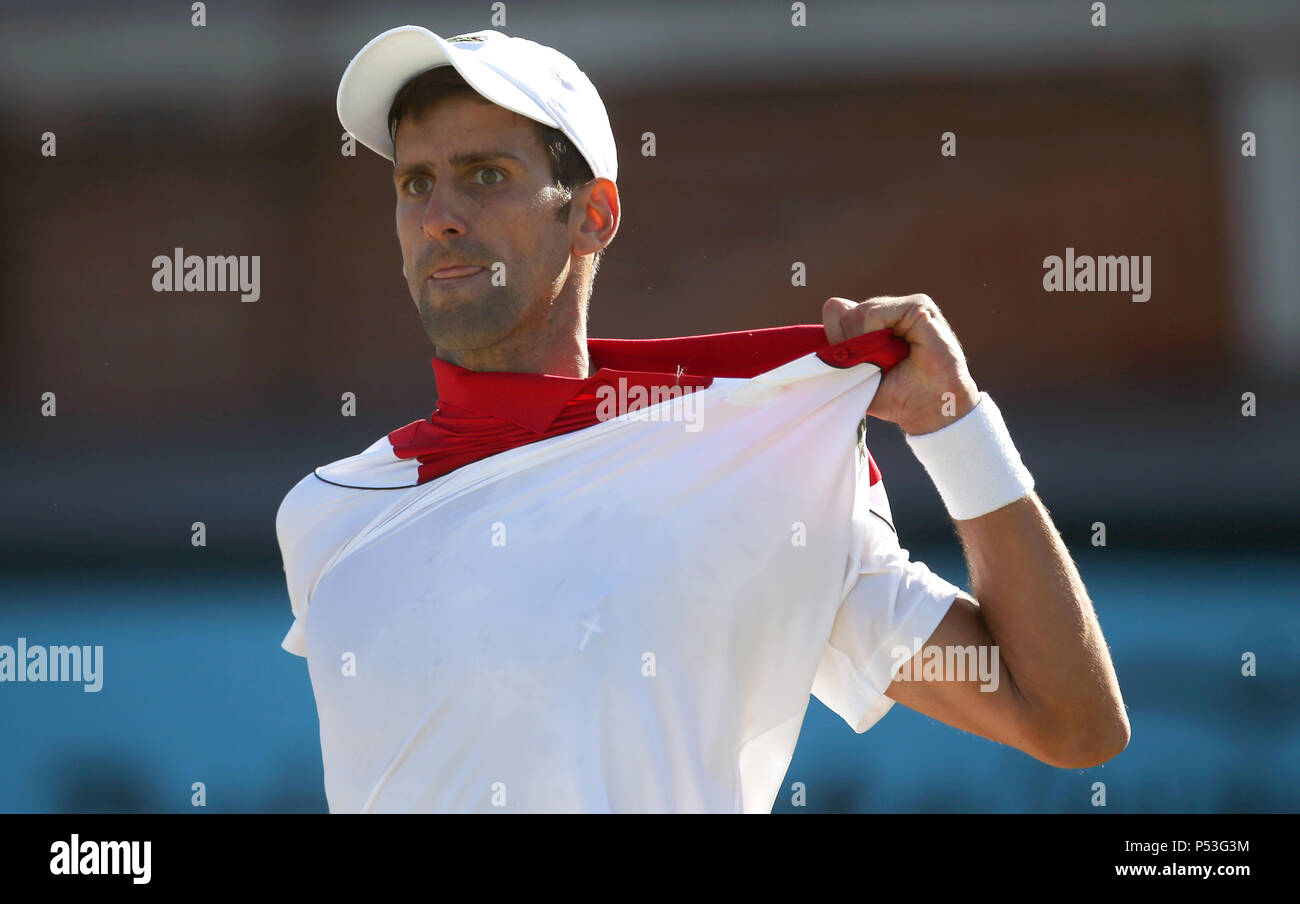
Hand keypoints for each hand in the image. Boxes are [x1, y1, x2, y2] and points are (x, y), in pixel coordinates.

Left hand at [823, 294, 979, 435]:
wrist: (932, 407)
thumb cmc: (896, 395)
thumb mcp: (855, 376)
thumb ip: (837, 348)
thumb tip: (832, 308)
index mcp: (872, 325)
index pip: (835, 311)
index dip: (836, 338)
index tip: (852, 364)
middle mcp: (888, 312)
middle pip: (843, 312)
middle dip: (849, 343)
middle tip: (873, 366)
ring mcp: (903, 307)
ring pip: (858, 312)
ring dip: (863, 343)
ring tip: (885, 361)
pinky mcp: (919, 306)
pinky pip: (874, 312)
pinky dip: (873, 333)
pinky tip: (890, 350)